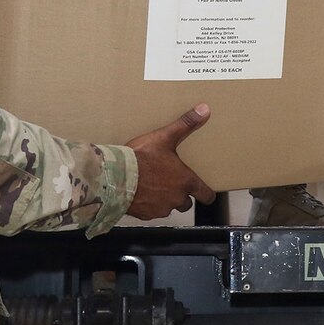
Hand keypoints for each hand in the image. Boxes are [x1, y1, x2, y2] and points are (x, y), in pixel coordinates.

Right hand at [124, 104, 216, 219]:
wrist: (116, 176)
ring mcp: (160, 208)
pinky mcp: (144, 214)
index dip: (207, 194)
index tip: (207, 194)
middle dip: (181, 196)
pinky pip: (150, 212)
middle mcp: (176, 198)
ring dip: (164, 200)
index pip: (205, 195)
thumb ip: (185, 124)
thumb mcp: (165, 137)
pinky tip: (140, 193)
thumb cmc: (142, 158)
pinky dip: (147, 205)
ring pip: (168, 208)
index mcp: (186, 181)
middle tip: (171, 184)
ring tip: (153, 186)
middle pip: (186, 203)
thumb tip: (204, 110)